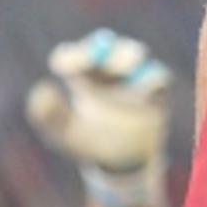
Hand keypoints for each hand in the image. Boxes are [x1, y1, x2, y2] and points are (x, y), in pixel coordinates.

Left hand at [25, 28, 170, 206]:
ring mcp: (133, 79)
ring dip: (128, 57)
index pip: (72, 55)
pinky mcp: (157, 93)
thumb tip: (46, 89)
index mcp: (80, 76)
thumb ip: (47, 114)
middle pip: (105, 45)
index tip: (63, 70)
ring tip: (124, 69)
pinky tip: (146, 92)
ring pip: (135, 54)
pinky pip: (160, 77)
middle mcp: (106, 71)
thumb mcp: (60, 133)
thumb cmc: (88, 143)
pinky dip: (154, 79)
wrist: (122, 161)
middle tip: (97, 61)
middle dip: (101, 49)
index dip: (71, 57)